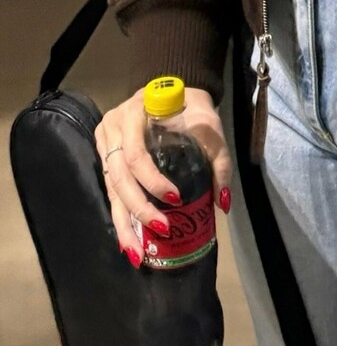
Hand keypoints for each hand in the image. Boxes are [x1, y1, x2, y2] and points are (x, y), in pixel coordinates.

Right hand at [95, 86, 232, 267]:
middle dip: (139, 208)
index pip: (136, 153)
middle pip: (119, 176)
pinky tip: (128, 241)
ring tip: (137, 253)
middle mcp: (114, 127)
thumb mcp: (210, 129)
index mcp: (135, 113)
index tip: (176, 198)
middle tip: (162, 228)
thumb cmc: (194, 109)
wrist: (179, 93)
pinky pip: (110, 191)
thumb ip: (219, 163)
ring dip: (124, 223)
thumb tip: (221, 203)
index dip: (152, 181)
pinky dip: (120, 217)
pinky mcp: (106, 157)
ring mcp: (106, 142)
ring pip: (111, 189)